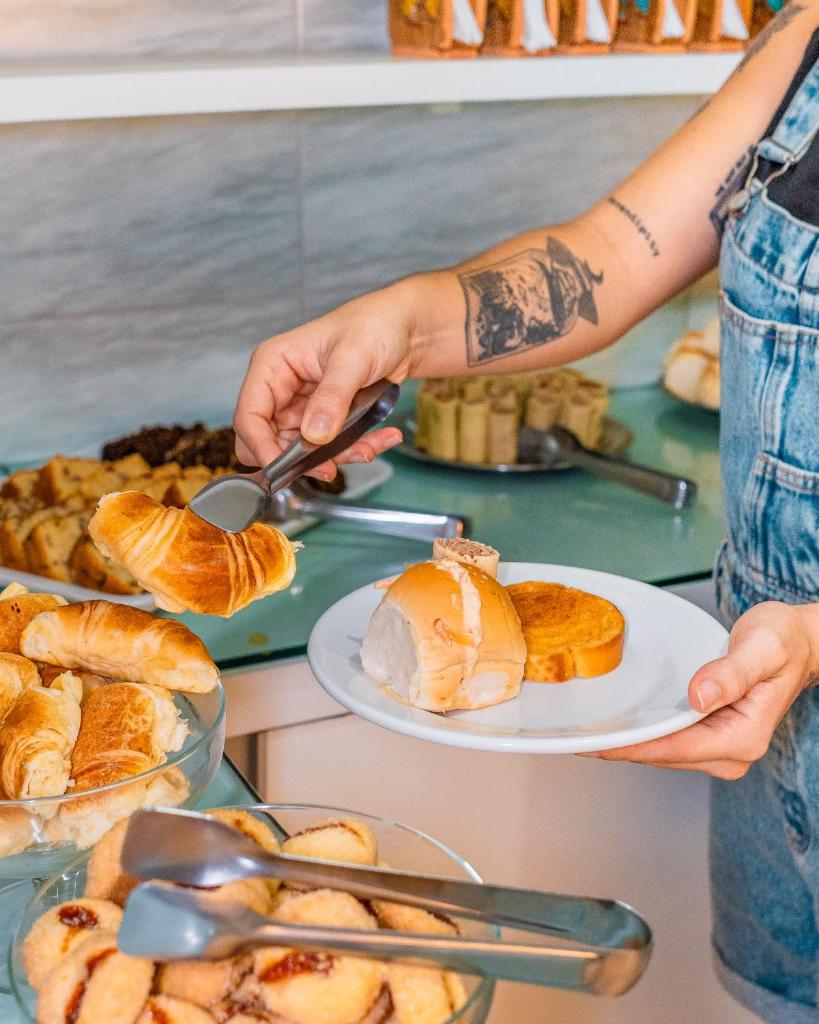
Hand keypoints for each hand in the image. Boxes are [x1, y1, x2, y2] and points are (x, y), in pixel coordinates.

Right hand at [233, 280, 421, 478]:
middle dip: (301, 459)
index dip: (261, 447)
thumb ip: (332, 397)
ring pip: (303, 451)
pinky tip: (381, 438)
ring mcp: (303, 406)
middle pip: (270, 441)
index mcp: (273, 365)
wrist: (404, 328)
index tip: (285, 469)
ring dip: (337, 456)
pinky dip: (355, 449)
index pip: (249, 416)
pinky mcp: (325, 419)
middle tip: (331, 466)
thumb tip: (314, 435)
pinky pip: (331, 447)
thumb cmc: (374, 325)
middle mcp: (282, 388)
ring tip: (370, 446)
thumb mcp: (353, 358)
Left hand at [582, 601, 818, 778]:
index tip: (593, 743)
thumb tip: (699, 695)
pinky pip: (667, 739)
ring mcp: (720, 747)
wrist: (799, 641)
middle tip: (571, 736)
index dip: (631, 747)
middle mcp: (731, 751)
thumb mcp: (763, 648)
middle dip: (619, 747)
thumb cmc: (784, 641)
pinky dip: (640, 732)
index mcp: (743, 736)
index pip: (674, 748)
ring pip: (661, 750)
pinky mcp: (710, 736)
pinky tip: (613, 722)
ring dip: (626, 741)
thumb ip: (731, 672)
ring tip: (581, 731)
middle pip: (662, 755)